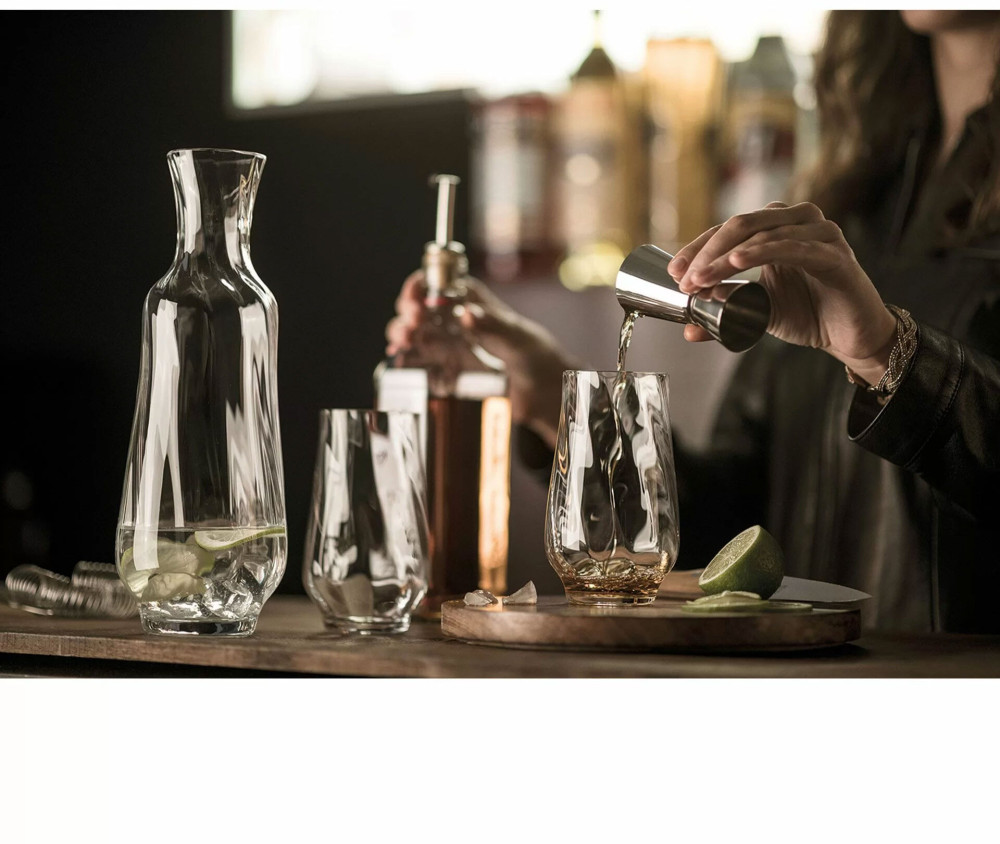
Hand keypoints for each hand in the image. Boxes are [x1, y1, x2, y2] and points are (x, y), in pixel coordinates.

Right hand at [386, 271, 577, 446]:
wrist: (541, 390)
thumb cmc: (535, 354)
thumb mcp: (517, 337)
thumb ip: (493, 325)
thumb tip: (468, 314)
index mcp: (471, 301)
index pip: (437, 282)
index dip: (420, 285)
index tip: (415, 295)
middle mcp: (454, 320)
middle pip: (418, 307)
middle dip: (408, 311)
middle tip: (412, 322)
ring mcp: (447, 345)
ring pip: (413, 332)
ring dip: (401, 332)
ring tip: (403, 340)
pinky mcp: (444, 370)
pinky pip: (417, 361)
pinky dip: (403, 358)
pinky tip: (398, 358)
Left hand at [668, 201, 897, 385]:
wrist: (852, 336)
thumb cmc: (809, 314)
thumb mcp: (757, 312)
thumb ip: (725, 313)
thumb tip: (688, 329)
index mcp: (776, 227)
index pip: (728, 229)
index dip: (698, 248)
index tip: (674, 272)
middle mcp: (798, 221)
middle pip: (741, 224)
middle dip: (707, 252)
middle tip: (685, 279)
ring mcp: (820, 233)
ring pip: (763, 233)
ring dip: (726, 257)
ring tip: (701, 278)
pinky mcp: (835, 254)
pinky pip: (793, 247)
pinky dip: (762, 252)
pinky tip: (738, 261)